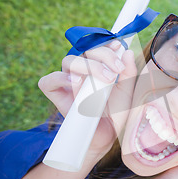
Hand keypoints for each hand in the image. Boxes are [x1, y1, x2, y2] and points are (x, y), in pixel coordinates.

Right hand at [38, 40, 136, 155]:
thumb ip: (129, 72)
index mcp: (96, 65)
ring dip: (88, 66)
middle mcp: (81, 70)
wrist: (107, 136)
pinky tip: (76, 81)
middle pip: (84, 50)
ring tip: (105, 78)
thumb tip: (127, 52)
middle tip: (116, 71)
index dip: (105, 43)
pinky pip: (49, 81)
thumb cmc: (116, 112)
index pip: (96, 45)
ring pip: (69, 61)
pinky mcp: (56, 95)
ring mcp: (67, 81)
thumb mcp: (127, 91)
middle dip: (103, 55)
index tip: (117, 46)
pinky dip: (60, 78)